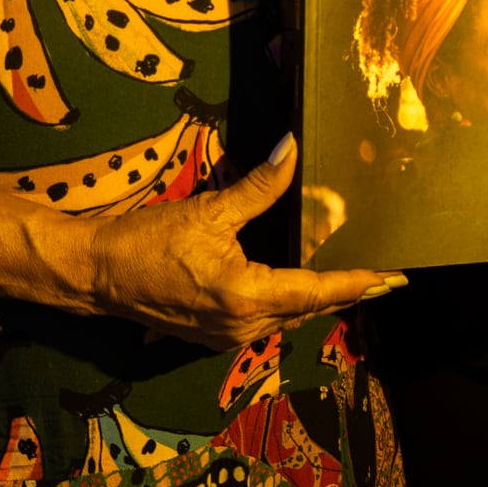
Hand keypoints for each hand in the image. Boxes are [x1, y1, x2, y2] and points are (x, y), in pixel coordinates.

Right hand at [81, 137, 400, 344]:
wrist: (97, 274)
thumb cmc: (148, 240)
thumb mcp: (208, 209)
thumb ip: (259, 186)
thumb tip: (292, 149)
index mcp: (245, 296)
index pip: (315, 291)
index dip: (355, 284)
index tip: (390, 279)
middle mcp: (242, 326)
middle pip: (307, 310)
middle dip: (345, 294)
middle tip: (383, 280)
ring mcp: (227, 337)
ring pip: (287, 319)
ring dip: (318, 301)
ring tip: (351, 282)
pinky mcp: (213, 336)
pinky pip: (266, 322)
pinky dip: (289, 306)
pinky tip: (302, 290)